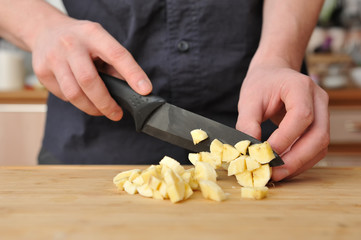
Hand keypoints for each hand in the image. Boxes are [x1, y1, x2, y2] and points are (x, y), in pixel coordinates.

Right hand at [31, 17, 151, 120]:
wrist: (46, 30)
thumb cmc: (81, 39)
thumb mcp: (101, 41)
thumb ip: (115, 63)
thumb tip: (133, 88)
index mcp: (93, 34)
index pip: (116, 54)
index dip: (133, 74)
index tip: (144, 90)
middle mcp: (71, 44)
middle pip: (89, 81)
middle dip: (106, 103)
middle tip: (116, 113)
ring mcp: (53, 58)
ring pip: (74, 94)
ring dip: (91, 108)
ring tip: (101, 110)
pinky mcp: (42, 72)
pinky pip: (63, 96)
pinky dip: (77, 101)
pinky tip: (82, 95)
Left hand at [236, 62, 329, 180]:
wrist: (273, 74)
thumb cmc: (261, 84)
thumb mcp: (248, 99)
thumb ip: (247, 123)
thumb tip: (250, 150)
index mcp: (300, 86)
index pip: (301, 115)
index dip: (285, 138)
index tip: (266, 153)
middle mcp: (318, 99)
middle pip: (318, 135)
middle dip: (296, 159)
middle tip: (274, 173)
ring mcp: (323, 113)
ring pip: (321, 145)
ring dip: (300, 164)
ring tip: (277, 174)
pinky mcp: (319, 125)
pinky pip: (316, 148)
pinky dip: (301, 161)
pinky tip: (284, 167)